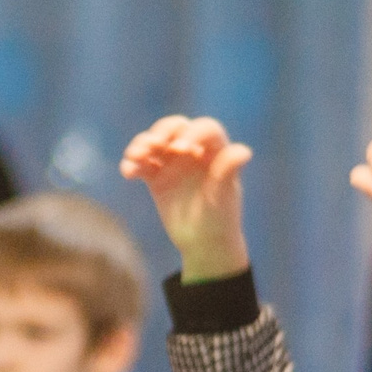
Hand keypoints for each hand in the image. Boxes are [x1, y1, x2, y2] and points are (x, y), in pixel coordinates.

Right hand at [120, 115, 252, 281]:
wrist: (203, 243)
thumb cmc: (220, 219)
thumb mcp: (223, 197)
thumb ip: (228, 171)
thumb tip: (244, 151)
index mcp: (216, 151)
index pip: (204, 129)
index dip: (191, 133)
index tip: (181, 150)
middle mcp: (194, 152)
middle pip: (176, 127)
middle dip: (162, 131)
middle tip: (155, 146)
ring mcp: (174, 164)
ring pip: (155, 142)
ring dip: (142, 144)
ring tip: (136, 156)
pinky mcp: (156, 178)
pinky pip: (141, 165)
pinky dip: (132, 165)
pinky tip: (128, 173)